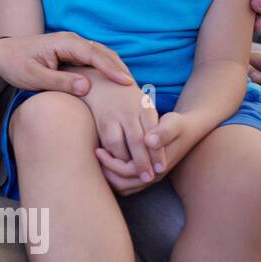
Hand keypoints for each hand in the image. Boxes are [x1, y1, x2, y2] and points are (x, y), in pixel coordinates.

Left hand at [0, 32, 134, 95]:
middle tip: (136, 88)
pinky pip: (95, 60)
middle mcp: (72, 41)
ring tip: (131, 87)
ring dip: (116, 69)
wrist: (3, 55)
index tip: (126, 82)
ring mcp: (74, 46)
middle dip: (120, 69)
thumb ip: (59, 81)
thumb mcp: (33, 76)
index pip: (93, 55)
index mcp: (64, 43)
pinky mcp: (73, 54)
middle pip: (103, 53)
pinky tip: (116, 83)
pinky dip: (108, 69)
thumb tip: (86, 86)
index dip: (110, 69)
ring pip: (102, 55)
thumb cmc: (16, 65)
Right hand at [74, 69, 167, 194]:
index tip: (161, 169)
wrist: (101, 83)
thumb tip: (157, 150)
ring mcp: (112, 117)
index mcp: (143, 107)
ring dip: (125, 162)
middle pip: (136, 141)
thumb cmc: (128, 99)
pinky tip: (118, 163)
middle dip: (142, 162)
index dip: (156, 152)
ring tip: (133, 174)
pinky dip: (112, 155)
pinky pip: (106, 142)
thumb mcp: (144, 105)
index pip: (153, 133)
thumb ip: (153, 125)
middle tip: (148, 178)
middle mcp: (127, 111)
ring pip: (119, 144)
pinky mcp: (99, 122)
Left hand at [95, 111, 196, 194]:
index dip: (110, 163)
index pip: (127, 173)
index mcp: (158, 166)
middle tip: (94, 155)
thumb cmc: (178, 125)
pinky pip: (125, 181)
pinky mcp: (146, 173)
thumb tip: (149, 140)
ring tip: (98, 159)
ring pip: (122, 186)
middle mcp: (153, 176)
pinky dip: (114, 174)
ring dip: (109, 175)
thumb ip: (163, 132)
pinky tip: (106, 159)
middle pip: (122, 184)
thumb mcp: (173, 124)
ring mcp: (150, 176)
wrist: (188, 130)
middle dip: (106, 173)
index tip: (98, 150)